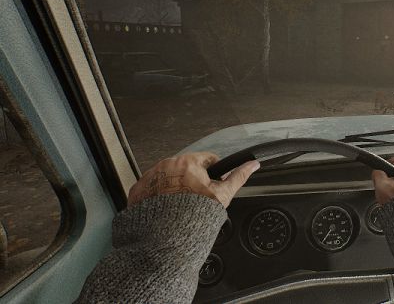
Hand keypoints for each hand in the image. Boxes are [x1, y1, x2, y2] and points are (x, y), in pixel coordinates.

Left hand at [128, 152, 259, 207]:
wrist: (165, 238)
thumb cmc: (193, 216)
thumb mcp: (222, 195)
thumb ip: (238, 177)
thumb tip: (252, 165)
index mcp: (189, 162)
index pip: (207, 159)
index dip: (214, 173)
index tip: (212, 184)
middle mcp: (167, 165)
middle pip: (187, 167)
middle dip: (193, 179)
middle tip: (197, 198)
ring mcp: (151, 176)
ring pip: (169, 176)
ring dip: (175, 185)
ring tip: (181, 204)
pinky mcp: (139, 188)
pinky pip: (152, 186)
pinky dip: (159, 194)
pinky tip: (166, 207)